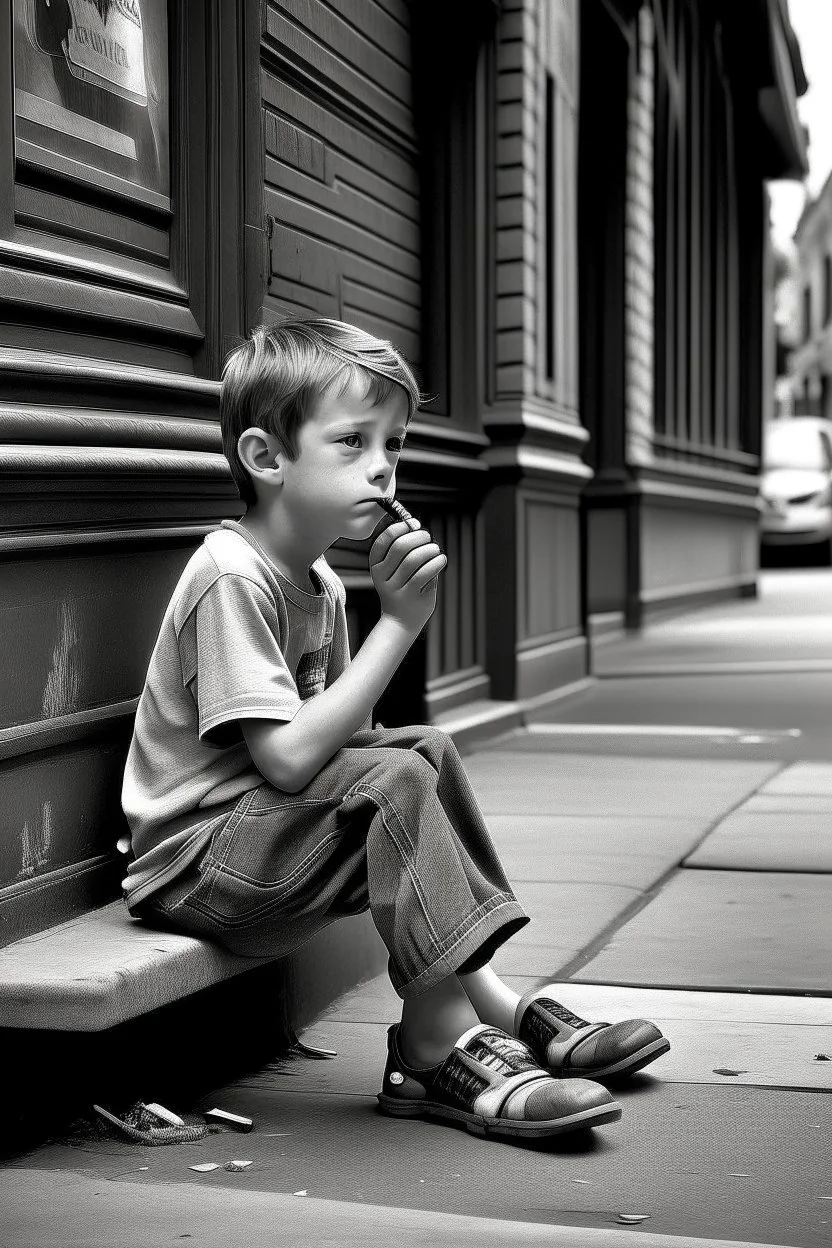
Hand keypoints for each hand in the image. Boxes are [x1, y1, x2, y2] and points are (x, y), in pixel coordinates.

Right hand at [369, 517, 447, 633]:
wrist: (400, 622)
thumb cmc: (401, 590)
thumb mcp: (393, 571)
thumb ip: (403, 551)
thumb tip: (417, 528)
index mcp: (376, 566)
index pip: (384, 540)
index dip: (400, 527)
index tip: (414, 524)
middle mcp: (382, 576)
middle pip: (400, 547)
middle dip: (418, 537)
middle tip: (428, 537)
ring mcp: (395, 588)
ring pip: (414, 559)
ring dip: (429, 549)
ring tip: (436, 550)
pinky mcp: (410, 596)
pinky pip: (425, 573)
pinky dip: (436, 562)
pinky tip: (441, 560)